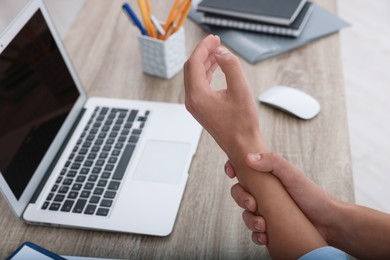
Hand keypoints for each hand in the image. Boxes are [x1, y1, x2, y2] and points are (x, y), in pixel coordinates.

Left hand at [184, 35, 265, 163]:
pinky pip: (199, 85)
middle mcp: (192, 101)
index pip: (194, 64)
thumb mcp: (241, 90)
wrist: (242, 146)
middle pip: (191, 68)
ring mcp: (195, 106)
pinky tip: (215, 67)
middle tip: (216, 42)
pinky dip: (206, 73)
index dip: (204, 48)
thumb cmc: (243, 124)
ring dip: (204, 62)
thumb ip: (231, 67)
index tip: (214, 38)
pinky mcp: (200, 109)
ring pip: (194, 77)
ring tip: (217, 51)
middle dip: (203, 53)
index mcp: (198, 96)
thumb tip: (221, 52)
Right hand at [225, 152, 337, 244]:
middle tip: (252, 204)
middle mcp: (265, 193)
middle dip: (241, 199)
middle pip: (240, 193)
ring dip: (249, 220)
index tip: (231, 173)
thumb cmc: (313, 196)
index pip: (244, 170)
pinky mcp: (271, 228)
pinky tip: (264, 236)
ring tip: (262, 225)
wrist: (329, 223)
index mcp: (267, 177)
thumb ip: (273, 162)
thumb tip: (248, 158)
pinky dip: (256, 235)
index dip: (233, 169)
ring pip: (246, 214)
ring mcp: (267, 211)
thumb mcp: (292, 175)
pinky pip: (255, 232)